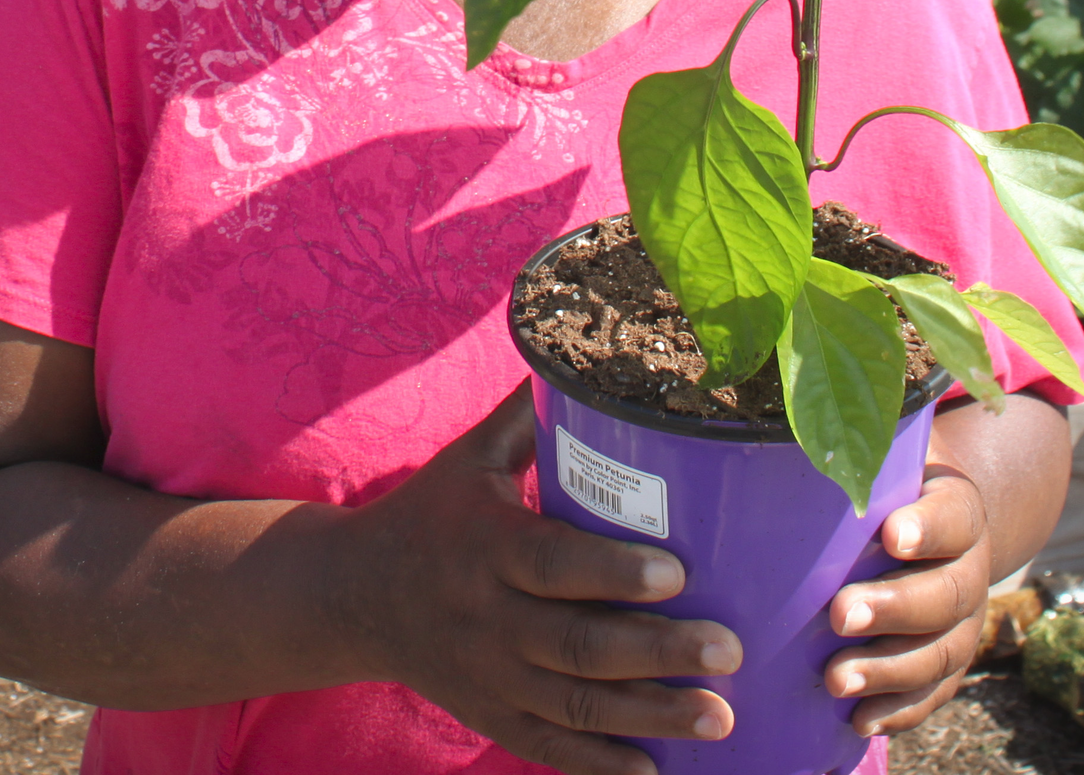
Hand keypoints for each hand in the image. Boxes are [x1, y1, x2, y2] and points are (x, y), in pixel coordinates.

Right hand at [324, 384, 741, 774]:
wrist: (354, 594)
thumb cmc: (434, 513)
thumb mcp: (472, 459)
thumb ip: (533, 416)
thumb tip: (592, 350)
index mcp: (485, 546)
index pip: (553, 564)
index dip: (614, 575)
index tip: (679, 573)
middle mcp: (484, 618)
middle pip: (575, 646)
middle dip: (657, 653)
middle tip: (729, 652)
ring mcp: (486, 676)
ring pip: (572, 706)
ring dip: (648, 718)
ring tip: (719, 718)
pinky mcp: (488, 714)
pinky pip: (545, 748)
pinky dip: (598, 766)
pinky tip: (653, 772)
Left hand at [822, 460, 993, 737]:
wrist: (936, 525)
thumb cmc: (886, 485)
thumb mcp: (885, 457)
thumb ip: (852, 444)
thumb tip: (764, 423)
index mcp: (955, 506)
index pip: (953, 516)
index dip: (927, 527)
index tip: (891, 533)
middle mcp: (968, 567)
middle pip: (945, 593)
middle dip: (894, 608)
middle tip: (840, 614)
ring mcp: (962, 622)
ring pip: (940, 652)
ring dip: (889, 670)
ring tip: (837, 681)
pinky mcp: (947, 662)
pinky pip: (932, 695)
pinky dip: (898, 712)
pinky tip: (859, 723)